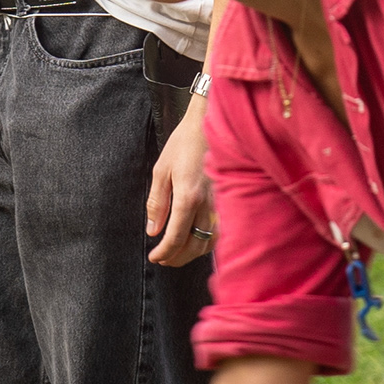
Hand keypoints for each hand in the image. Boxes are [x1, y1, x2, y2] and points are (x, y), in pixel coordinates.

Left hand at [147, 100, 215, 265]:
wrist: (211, 124)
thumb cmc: (185, 143)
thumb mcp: (161, 170)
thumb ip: (157, 203)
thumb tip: (153, 230)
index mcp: (188, 197)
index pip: (175, 238)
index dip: (164, 252)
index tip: (155, 257)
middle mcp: (208, 205)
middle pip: (194, 246)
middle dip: (176, 258)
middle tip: (163, 259)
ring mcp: (222, 204)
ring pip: (210, 242)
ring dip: (192, 253)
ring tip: (178, 253)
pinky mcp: (230, 201)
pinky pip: (221, 232)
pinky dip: (208, 242)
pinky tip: (198, 241)